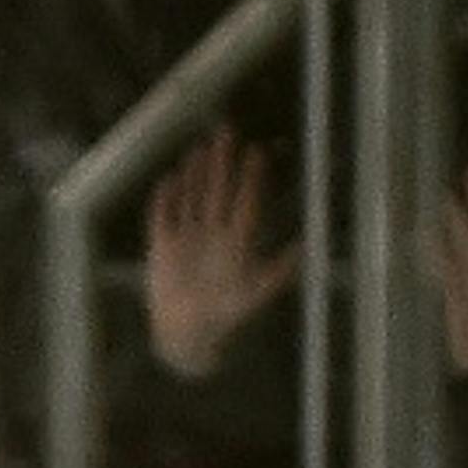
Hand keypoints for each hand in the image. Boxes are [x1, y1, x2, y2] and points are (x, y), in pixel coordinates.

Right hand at [141, 126, 299, 378]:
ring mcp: (187, 238)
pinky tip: (168, 179)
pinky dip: (164, 199)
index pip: (245, 203)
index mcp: (237, 243)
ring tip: (199, 149)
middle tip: (227, 133)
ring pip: (193, 198)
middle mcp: (213, 234)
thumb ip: (278, 272)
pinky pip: (162, 216)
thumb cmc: (225, 317)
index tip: (257, 152)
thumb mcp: (256, 296)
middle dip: (223, 164)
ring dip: (196, 174)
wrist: (187, 334)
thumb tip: (306, 247)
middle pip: (218, 192)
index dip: (251, 178)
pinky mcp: (162, 246)